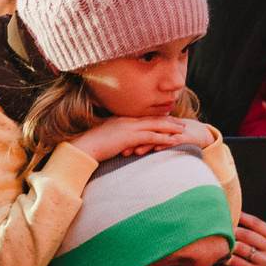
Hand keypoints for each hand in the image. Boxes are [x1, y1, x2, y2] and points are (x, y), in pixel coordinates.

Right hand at [70, 115, 197, 164]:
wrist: (83, 147)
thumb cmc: (91, 145)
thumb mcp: (106, 138)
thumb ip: (116, 137)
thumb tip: (121, 142)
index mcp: (122, 120)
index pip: (144, 118)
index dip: (158, 118)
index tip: (169, 118)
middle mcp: (128, 121)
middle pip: (152, 119)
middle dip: (168, 121)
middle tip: (181, 123)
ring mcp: (129, 128)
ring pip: (155, 126)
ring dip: (170, 128)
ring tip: (182, 130)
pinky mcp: (130, 137)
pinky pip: (151, 137)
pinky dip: (163, 138)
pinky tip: (173, 141)